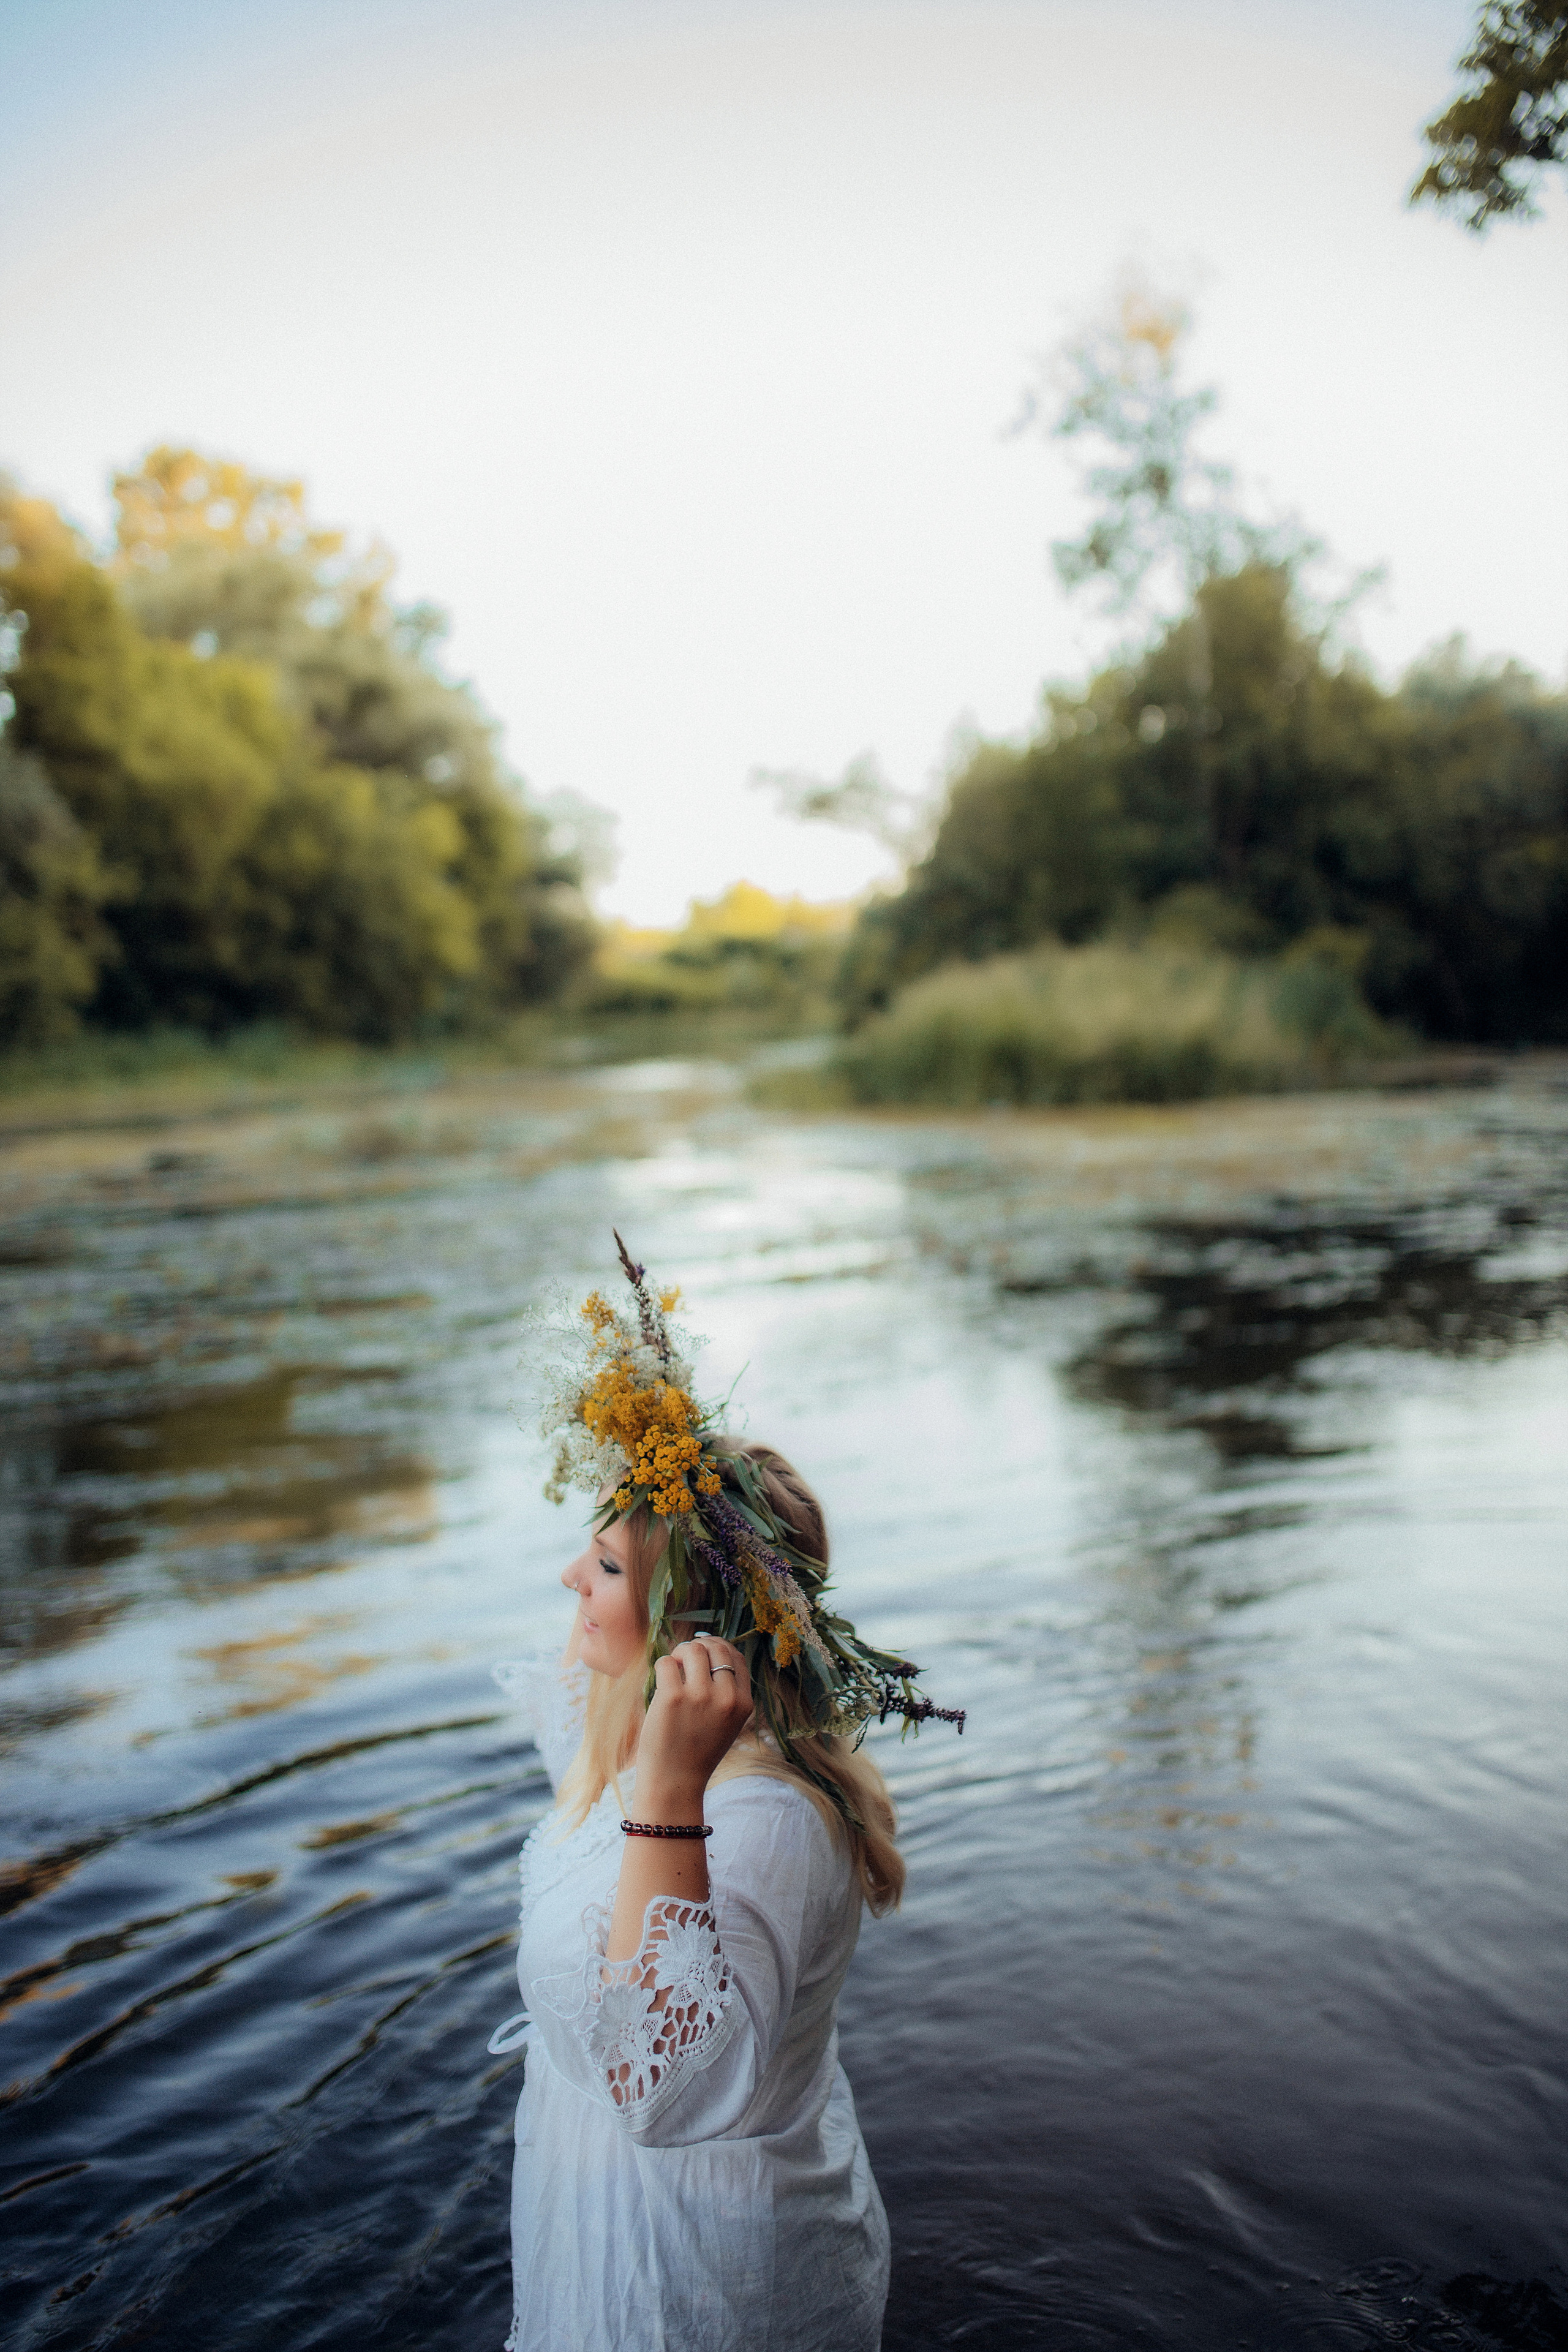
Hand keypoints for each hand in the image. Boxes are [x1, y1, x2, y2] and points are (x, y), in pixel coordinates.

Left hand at [635, 1636, 753, 1811]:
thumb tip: (711, 1645)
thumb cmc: (696, 1751)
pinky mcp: (672, 1698)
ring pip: (692, 1649)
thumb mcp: (726, 1723)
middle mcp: (727, 1698)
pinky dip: (662, 1666)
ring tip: (672, 1668)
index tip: (703, 1652)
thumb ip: (726, 1690)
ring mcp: (700, 1697)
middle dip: (698, 1647)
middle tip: (683, 1659)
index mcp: (744, 1704)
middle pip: (716, 1648)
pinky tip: (660, 1682)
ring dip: (679, 1653)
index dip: (718, 1648)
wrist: (675, 1783)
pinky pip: (666, 1662)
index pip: (736, 1657)